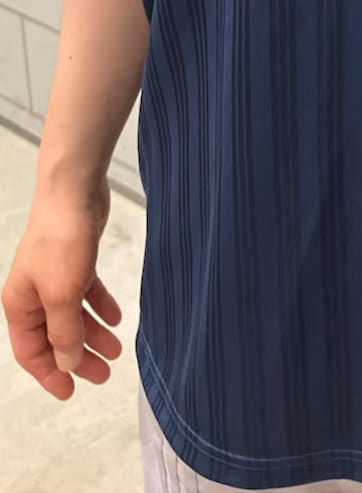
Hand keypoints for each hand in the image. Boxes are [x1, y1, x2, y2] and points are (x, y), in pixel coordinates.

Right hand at [1, 174, 123, 399]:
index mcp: (20, 305)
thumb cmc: (61, 242)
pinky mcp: (76, 260)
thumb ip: (64, 332)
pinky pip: (87, 292)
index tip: (70, 392)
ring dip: (94, 333)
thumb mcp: (62, 294)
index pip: (31, 352)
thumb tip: (67, 363)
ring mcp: (55, 276)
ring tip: (118, 350)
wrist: (74, 192)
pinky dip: (100, 306)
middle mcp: (34, 293)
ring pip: (73, 315)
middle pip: (55, 336)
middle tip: (105, 374)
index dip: (49, 374)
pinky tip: (117, 317)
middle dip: (78, 357)